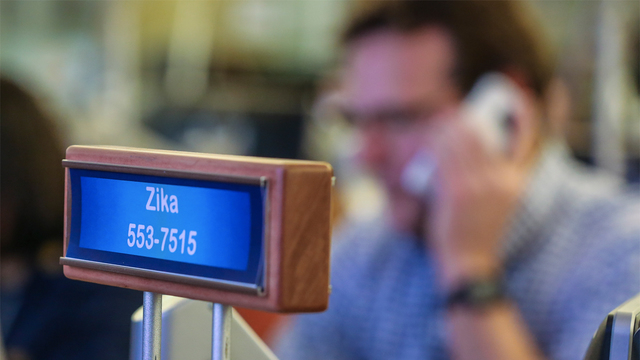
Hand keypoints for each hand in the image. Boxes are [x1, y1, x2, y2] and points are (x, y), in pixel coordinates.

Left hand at [425, 114, 527, 290]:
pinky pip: (445, 157)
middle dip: (467, 120)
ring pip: (463, 142)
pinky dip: (436, 143)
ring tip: (439, 122)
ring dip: (448, 128)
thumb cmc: (479, 233)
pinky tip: (430, 136)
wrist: (470, 265)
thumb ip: (496, 177)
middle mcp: (503, 180)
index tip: (515, 98)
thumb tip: (480, 149)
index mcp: (517, 182)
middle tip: (453, 115)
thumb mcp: (500, 204)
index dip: (525, 115)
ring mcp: (480, 185)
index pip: (529, 139)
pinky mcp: (457, 192)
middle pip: (485, 135)